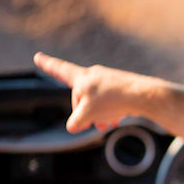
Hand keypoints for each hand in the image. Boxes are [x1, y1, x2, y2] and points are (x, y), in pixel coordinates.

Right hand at [33, 52, 168, 132]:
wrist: (144, 96)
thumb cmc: (113, 100)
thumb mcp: (87, 113)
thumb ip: (76, 120)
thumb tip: (72, 126)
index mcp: (82, 77)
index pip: (60, 70)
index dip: (48, 65)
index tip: (38, 57)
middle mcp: (94, 75)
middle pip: (81, 97)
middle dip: (86, 113)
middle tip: (95, 123)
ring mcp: (109, 81)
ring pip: (98, 102)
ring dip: (100, 115)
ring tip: (108, 123)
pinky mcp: (122, 89)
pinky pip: (111, 102)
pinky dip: (111, 112)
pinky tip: (117, 119)